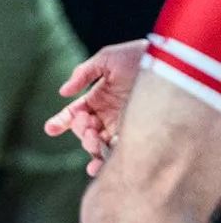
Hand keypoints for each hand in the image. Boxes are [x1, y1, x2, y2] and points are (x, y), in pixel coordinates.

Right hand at [44, 39, 146, 175]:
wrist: (172, 63)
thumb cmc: (140, 57)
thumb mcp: (108, 58)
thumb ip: (83, 73)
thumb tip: (63, 93)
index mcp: (98, 100)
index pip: (74, 114)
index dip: (60, 122)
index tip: (50, 129)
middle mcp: (108, 117)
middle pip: (84, 133)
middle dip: (80, 132)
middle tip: (87, 125)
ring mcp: (123, 128)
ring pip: (99, 146)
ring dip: (91, 148)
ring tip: (93, 142)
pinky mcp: (139, 136)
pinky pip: (119, 153)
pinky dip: (107, 161)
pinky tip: (101, 165)